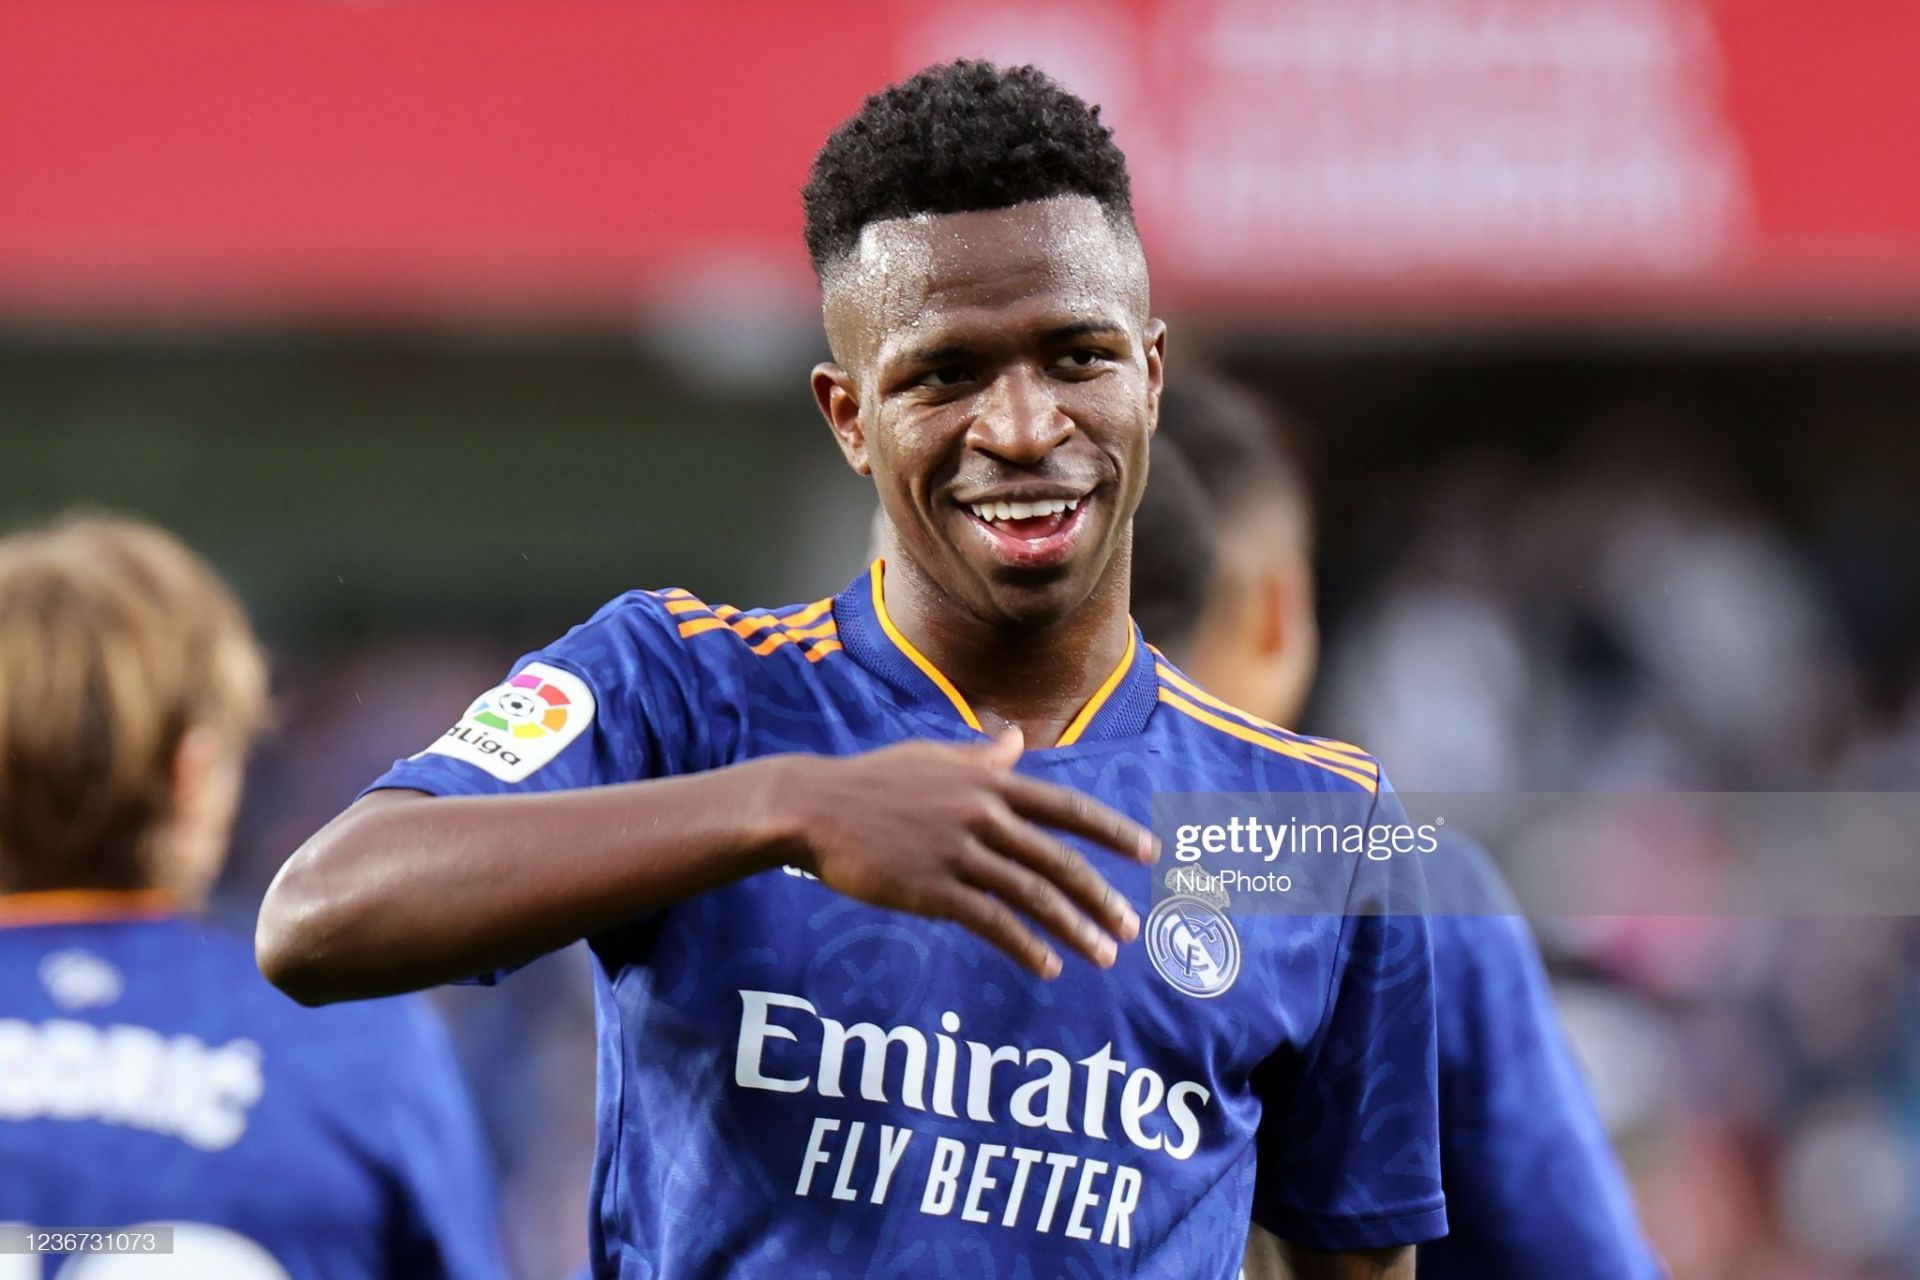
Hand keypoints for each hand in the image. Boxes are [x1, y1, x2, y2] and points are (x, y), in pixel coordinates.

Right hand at [777, 729, 1157, 977]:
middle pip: (1058, 859)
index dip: (1112, 832)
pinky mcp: (932, 888)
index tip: (1148, 852)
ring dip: (1074, 927)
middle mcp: (982, 814)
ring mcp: (958, 852)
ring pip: (1032, 895)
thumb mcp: (931, 758)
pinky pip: (991, 922)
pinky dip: (1026, 946)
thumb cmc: (872, 782)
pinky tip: (1048, 966)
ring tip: (1103, 955)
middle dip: (1101, 895)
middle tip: (1130, 926)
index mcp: (988, 782)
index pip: (1066, 808)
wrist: (814, 808)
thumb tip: (1015, 740)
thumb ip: (981, 756)